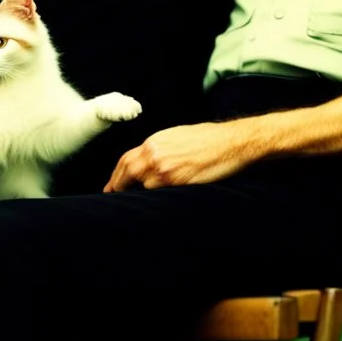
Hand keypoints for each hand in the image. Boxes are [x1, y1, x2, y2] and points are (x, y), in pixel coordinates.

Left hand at [103, 121, 252, 191]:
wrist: (230, 142)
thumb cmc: (207, 139)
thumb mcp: (176, 137)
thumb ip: (158, 149)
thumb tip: (146, 162)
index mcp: (154, 142)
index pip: (125, 160)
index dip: (116, 176)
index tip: (111, 186)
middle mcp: (154, 154)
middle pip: (127, 173)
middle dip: (118, 187)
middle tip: (113, 198)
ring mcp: (164, 169)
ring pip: (143, 187)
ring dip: (142, 194)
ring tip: (139, 203)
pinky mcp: (176, 182)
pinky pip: (159, 195)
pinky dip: (157, 199)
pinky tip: (159, 203)